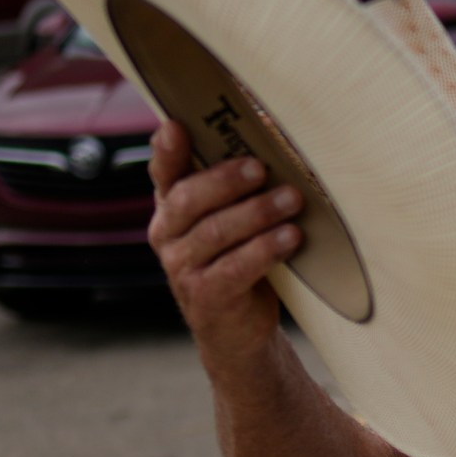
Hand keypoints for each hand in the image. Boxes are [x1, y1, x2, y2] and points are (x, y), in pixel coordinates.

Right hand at [145, 119, 302, 368]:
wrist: (238, 330)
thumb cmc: (239, 261)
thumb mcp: (230, 224)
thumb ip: (234, 190)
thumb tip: (270, 143)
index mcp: (171, 209)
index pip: (163, 174)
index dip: (166, 151)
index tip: (177, 126)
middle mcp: (167, 235)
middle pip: (190, 199)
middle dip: (227, 180)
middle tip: (261, 168)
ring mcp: (181, 268)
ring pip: (215, 232)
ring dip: (257, 213)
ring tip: (292, 200)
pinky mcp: (206, 296)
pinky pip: (236, 267)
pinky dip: (266, 249)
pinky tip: (291, 238)